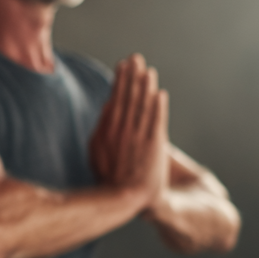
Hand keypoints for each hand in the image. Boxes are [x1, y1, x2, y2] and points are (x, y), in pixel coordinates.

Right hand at [90, 54, 167, 210]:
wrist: (127, 199)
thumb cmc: (113, 177)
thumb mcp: (98, 151)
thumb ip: (102, 127)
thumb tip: (108, 105)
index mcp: (108, 131)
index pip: (116, 99)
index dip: (120, 81)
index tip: (123, 64)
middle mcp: (122, 132)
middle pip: (128, 99)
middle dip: (132, 77)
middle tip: (135, 57)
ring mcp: (138, 139)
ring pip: (142, 107)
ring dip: (145, 87)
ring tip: (148, 69)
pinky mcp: (154, 147)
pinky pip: (156, 123)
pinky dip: (158, 108)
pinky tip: (160, 94)